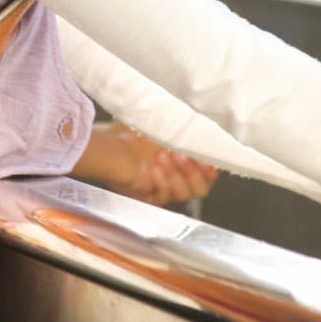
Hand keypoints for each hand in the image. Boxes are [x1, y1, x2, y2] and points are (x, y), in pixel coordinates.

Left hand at [73, 120, 217, 206]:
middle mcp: (179, 177)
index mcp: (187, 160)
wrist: (109, 142)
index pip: (209, 172)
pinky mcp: (151, 197)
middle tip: (180, 154)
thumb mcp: (162, 123)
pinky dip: (162, 183)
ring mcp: (166, 188)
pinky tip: (154, 170)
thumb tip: (201, 126)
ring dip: (177, 176)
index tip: (206, 158)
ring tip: (162, 157)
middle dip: (193, 171)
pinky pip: (164, 197)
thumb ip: (184, 127)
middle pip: (201, 188)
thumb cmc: (134, 131)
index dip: (210, 168)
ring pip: (185, 194)